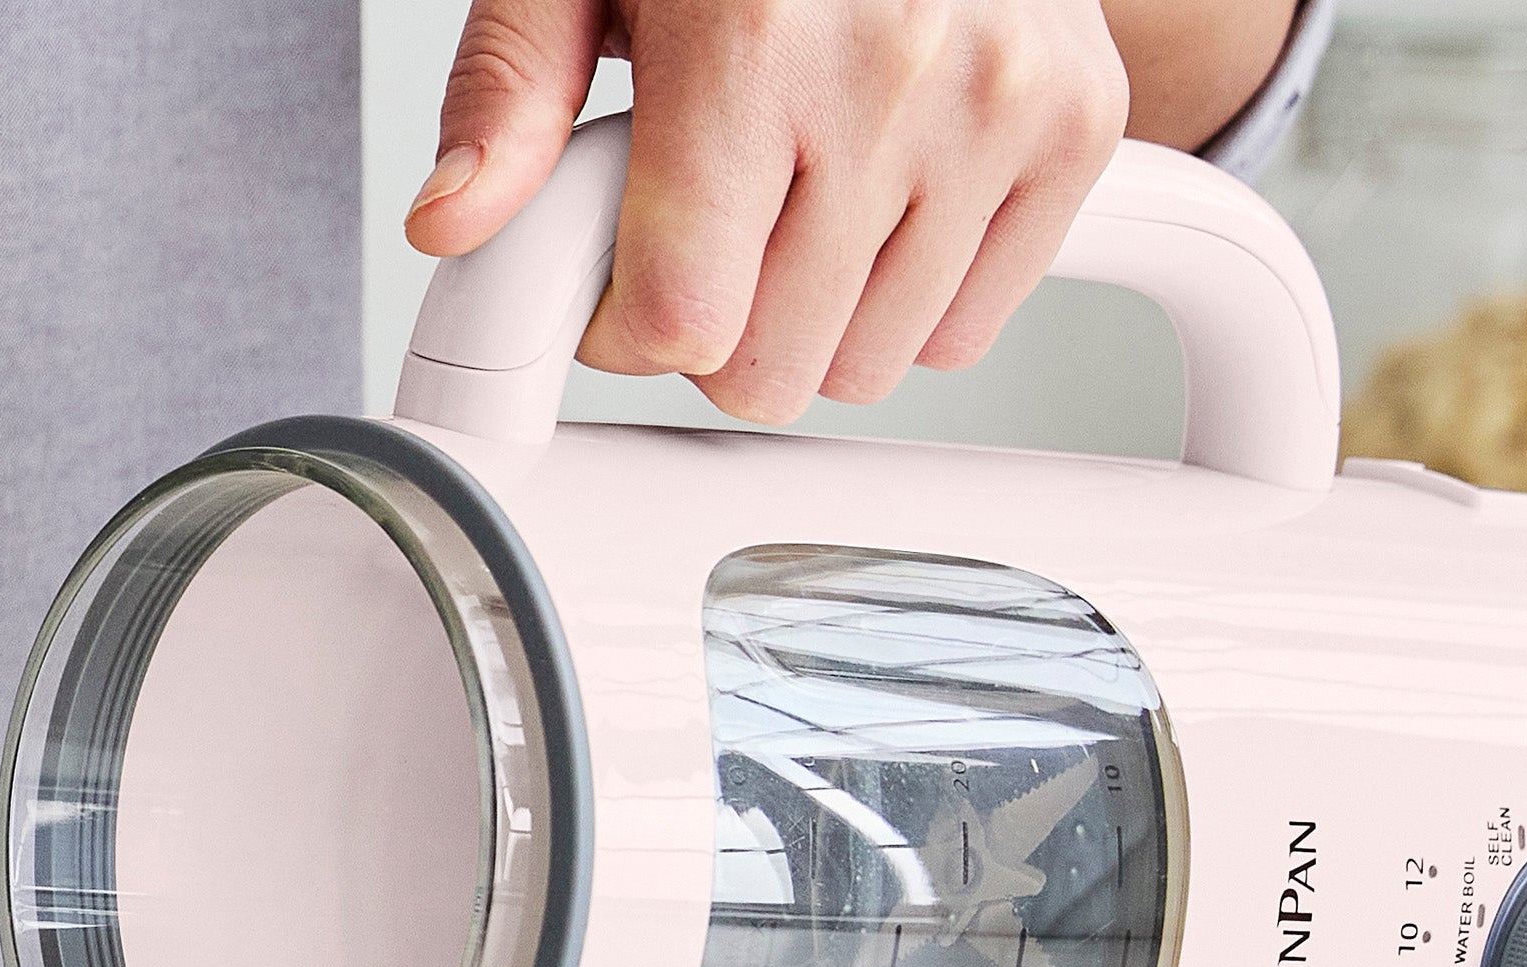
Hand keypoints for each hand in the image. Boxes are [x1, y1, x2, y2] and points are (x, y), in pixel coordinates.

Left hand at [407, 0, 1297, 424]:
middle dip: (715, 329)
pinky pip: (965, 331)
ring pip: (867, 369)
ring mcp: (998, 107)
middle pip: (772, 372)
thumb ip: (512, 90)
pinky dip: (909, 297)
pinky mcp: (1073, 128)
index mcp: (755, 34)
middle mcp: (893, 74)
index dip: (623, 328)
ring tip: (795, 195)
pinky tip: (877, 197)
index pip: (679, 323)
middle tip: (707, 225)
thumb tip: (453, 220)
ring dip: (810, 319)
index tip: (616, 277)